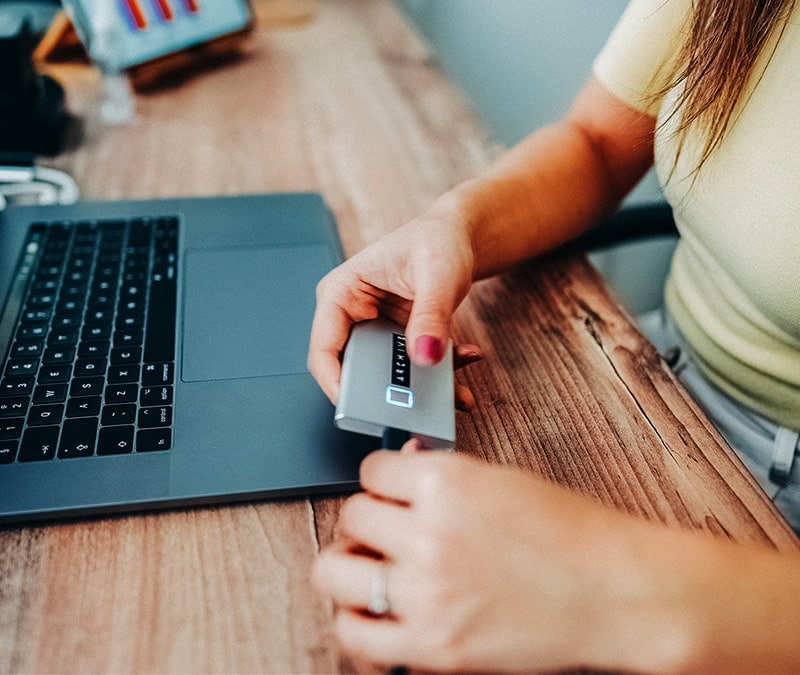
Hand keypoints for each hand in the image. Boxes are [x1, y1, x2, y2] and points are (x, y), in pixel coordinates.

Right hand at [308, 197, 474, 403]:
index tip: (361, 408)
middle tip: (415, 407)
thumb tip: (425, 355)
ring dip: (421, 388)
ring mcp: (376, 332)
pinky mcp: (399, 342)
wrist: (457, 237)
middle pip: (355, 370)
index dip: (337, 383)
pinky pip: (413, 370)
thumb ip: (431, 315)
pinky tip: (463, 360)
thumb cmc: (436, 241)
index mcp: (341, 294)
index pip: (324, 349)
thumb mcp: (436, 274)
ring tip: (454, 391)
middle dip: (387, 392)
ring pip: (388, 376)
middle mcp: (352, 316)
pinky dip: (438, 374)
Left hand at [313, 444, 667, 671]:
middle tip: (382, 530)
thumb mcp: (502, 480)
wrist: (615, 592)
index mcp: (446, 484)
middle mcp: (428, 536)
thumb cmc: (572, 533)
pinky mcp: (433, 648)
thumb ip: (443, 476)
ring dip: (347, 568)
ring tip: (371, 570)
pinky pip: (357, 636)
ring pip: (333, 575)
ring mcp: (426, 595)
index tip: (388, 492)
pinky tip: (377, 614)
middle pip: (351, 518)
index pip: (370, 472)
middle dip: (366, 521)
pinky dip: (357, 623)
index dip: (380, 481)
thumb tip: (404, 467)